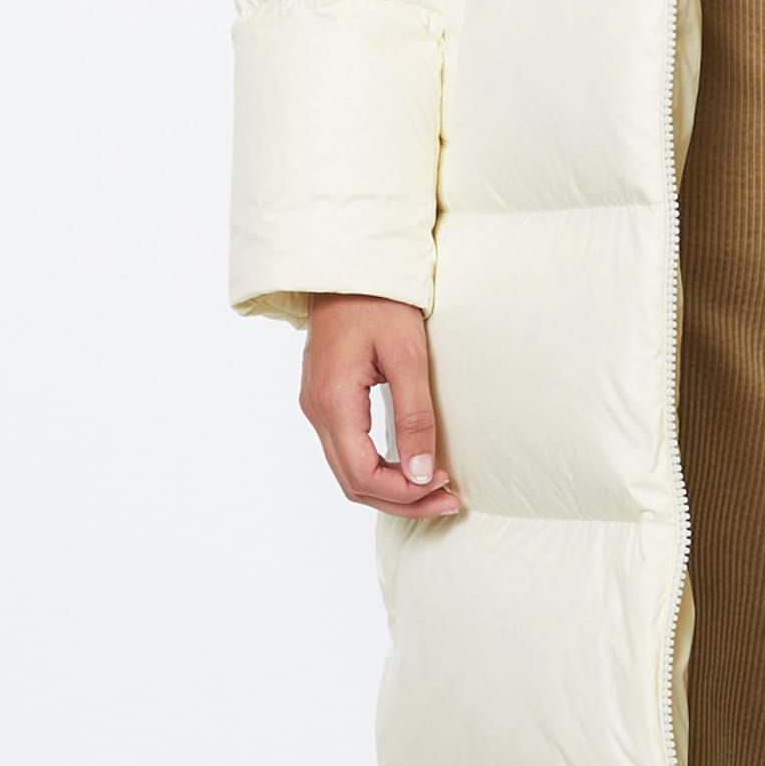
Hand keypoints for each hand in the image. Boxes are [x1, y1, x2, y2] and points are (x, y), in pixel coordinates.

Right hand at [299, 296, 463, 517]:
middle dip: (401, 499)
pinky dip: (377, 468)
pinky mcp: (326, 399)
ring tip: (434, 489)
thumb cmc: (379, 302)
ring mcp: (317, 406)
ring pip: (348, 471)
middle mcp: (317, 410)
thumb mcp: (407, 356)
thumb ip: (415, 416)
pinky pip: (347, 450)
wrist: (350, 266)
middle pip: (353, 482)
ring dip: (389, 487)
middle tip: (447, 499)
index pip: (363, 474)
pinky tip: (408, 466)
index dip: (404, 492)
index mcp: (334, 401)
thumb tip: (422, 475)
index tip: (444, 485)